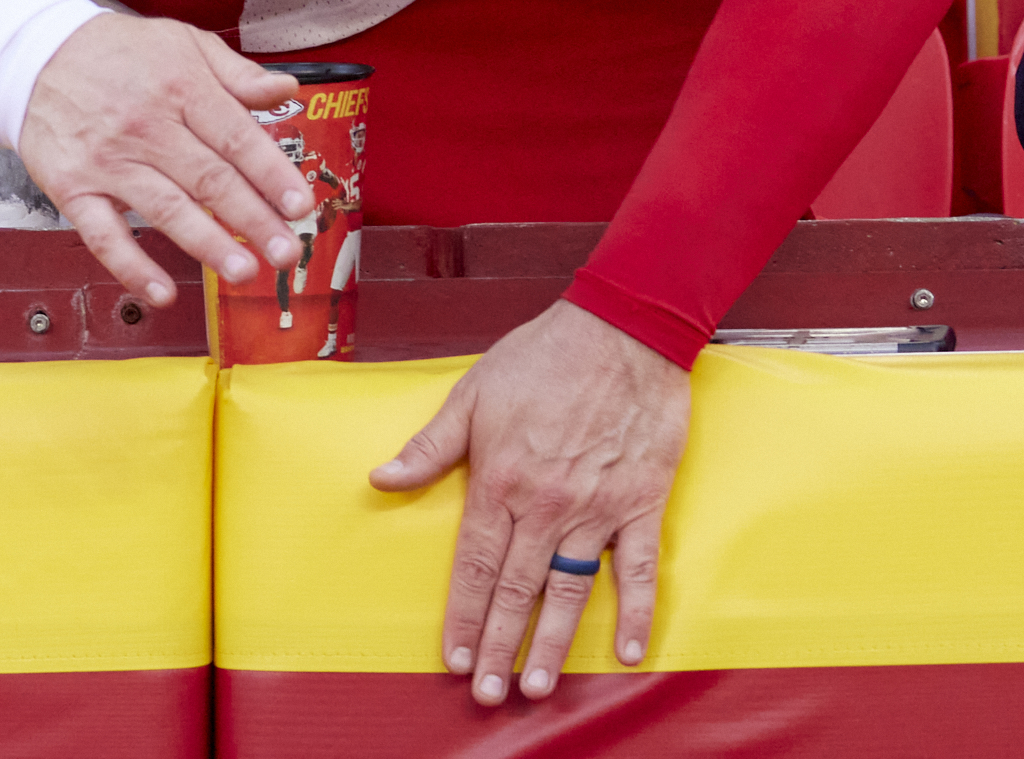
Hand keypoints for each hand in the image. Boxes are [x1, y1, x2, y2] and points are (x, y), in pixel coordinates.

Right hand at [16, 13, 309, 304]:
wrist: (34, 56)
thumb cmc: (118, 53)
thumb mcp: (182, 44)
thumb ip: (237, 73)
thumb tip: (288, 91)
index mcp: (180, 87)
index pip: (236, 136)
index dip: (272, 173)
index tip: (300, 205)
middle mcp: (146, 126)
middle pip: (209, 179)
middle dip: (253, 220)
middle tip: (286, 253)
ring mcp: (107, 161)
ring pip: (165, 209)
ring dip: (206, 245)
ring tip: (242, 272)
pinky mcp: (72, 188)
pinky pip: (103, 234)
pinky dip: (132, 267)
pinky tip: (162, 293)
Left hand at [370, 300, 693, 702]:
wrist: (622, 329)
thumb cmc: (543, 356)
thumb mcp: (471, 394)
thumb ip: (428, 446)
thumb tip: (381, 479)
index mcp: (501, 479)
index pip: (474, 563)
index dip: (461, 613)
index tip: (451, 655)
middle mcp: (547, 504)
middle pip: (516, 588)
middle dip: (496, 644)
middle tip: (485, 693)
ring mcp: (597, 508)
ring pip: (570, 590)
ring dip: (553, 643)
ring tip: (536, 685)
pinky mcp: (642, 502)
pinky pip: (638, 569)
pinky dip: (636, 611)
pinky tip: (630, 651)